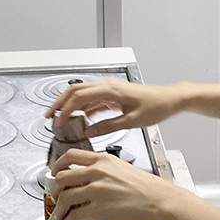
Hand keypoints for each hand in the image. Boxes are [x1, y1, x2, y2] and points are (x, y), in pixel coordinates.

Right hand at [44, 79, 182, 137]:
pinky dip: (83, 108)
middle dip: (59, 103)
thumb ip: (108, 127)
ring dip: (69, 105)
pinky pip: (93, 100)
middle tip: (48, 116)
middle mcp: (108, 86)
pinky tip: (81, 120)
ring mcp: (110, 90)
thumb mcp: (131, 121)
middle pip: (75, 91)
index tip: (57, 122)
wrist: (170, 99)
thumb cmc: (156, 106)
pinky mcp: (113, 95)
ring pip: (82, 94)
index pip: (79, 97)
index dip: (65, 110)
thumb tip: (89, 132)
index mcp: (110, 90)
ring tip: (60, 118)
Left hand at [49, 149, 183, 219]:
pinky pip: (74, 215)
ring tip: (59, 213)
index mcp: (103, 160)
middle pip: (62, 177)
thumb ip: (104, 171)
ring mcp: (97, 190)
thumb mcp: (123, 169)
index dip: (57, 165)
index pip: (70, 156)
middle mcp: (98, 172)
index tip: (54, 172)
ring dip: (58, 208)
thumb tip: (88, 179)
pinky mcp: (99, 209)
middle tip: (54, 195)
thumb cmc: (149, 188)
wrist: (161, 201)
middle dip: (53, 188)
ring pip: (64, 197)